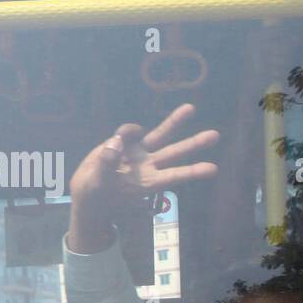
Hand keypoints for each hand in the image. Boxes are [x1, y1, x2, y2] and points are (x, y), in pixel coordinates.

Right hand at [68, 104, 218, 251]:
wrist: (87, 191)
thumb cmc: (95, 194)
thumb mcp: (97, 182)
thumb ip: (106, 163)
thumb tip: (115, 143)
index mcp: (148, 183)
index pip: (174, 176)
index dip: (193, 172)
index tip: (214, 169)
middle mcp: (148, 167)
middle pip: (175, 152)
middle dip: (194, 143)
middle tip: (215, 135)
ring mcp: (139, 154)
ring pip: (161, 136)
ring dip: (175, 122)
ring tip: (191, 108)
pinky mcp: (126, 145)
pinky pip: (131, 131)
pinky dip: (127, 131)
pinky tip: (115, 140)